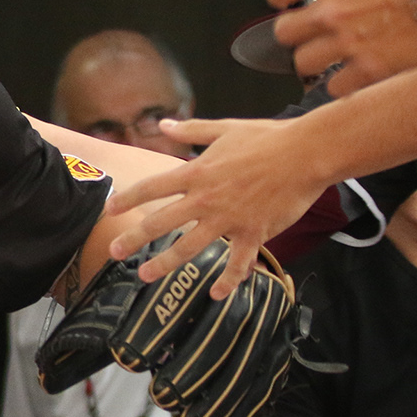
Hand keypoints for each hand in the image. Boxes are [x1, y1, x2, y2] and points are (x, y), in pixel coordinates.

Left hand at [104, 118, 329, 296]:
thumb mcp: (225, 128)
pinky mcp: (253, 233)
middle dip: (134, 238)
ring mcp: (229, 219)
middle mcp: (206, 198)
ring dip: (165, 263)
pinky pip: (237, 262)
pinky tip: (216, 294)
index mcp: (198, 172)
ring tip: (145, 275)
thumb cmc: (267, 137)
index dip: (129, 198)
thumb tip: (164, 123)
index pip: (153, 187)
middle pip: (162, 221)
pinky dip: (228, 280)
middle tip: (113, 252)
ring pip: (190, 247)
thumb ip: (192, 130)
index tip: (110, 209)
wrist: (307, 153)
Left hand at [267, 0, 416, 88]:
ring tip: (329, 54)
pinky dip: (341, 83)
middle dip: (296, 31)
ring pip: (304, 62)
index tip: (285, 0)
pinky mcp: (369, 67)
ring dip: (314, 59)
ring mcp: (348, 41)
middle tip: (311, 30)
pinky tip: (351, 74)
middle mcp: (329, 10)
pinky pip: (335, 86)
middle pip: (284, 32)